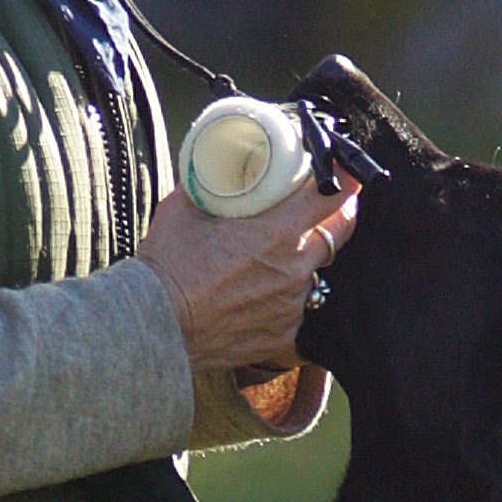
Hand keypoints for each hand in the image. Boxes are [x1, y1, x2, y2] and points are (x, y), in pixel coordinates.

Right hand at [137, 174, 357, 378]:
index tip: (347, 171)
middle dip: (338, 213)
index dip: (346, 179)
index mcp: (277, 231)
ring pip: (315, 273)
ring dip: (304, 259)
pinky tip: (263, 294)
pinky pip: (298, 310)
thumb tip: (218, 166)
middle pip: (339, 232)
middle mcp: (294, 267)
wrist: (155, 326)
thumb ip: (211, 185)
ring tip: (279, 255)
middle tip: (326, 204)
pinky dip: (285, 298)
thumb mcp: (186, 207)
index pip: (333, 196)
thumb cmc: (167, 265)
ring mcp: (292, 305)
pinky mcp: (284, 336)